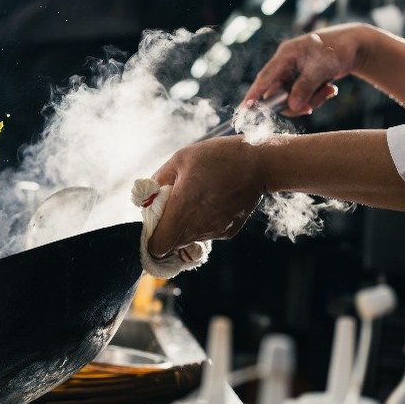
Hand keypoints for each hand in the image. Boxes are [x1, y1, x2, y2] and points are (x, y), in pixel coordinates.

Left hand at [147, 136, 264, 257]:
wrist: (260, 163)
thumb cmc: (217, 157)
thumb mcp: (180, 160)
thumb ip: (158, 181)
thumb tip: (144, 199)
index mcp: (182, 209)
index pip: (157, 246)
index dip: (150, 238)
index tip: (153, 221)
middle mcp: (198, 227)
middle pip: (171, 245)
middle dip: (166, 230)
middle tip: (171, 206)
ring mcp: (215, 232)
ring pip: (188, 240)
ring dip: (184, 225)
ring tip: (194, 199)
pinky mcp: (228, 232)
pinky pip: (206, 233)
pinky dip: (203, 222)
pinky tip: (211, 201)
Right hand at [243, 23, 369, 115]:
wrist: (355, 45)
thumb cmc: (338, 49)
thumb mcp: (322, 67)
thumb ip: (306, 87)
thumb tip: (293, 105)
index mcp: (286, 55)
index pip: (265, 77)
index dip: (254, 94)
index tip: (245, 109)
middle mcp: (286, 65)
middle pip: (277, 93)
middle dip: (294, 103)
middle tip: (310, 108)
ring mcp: (293, 73)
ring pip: (291, 98)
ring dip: (310, 101)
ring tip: (329, 91)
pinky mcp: (301, 80)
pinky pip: (301, 97)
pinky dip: (315, 98)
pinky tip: (330, 90)